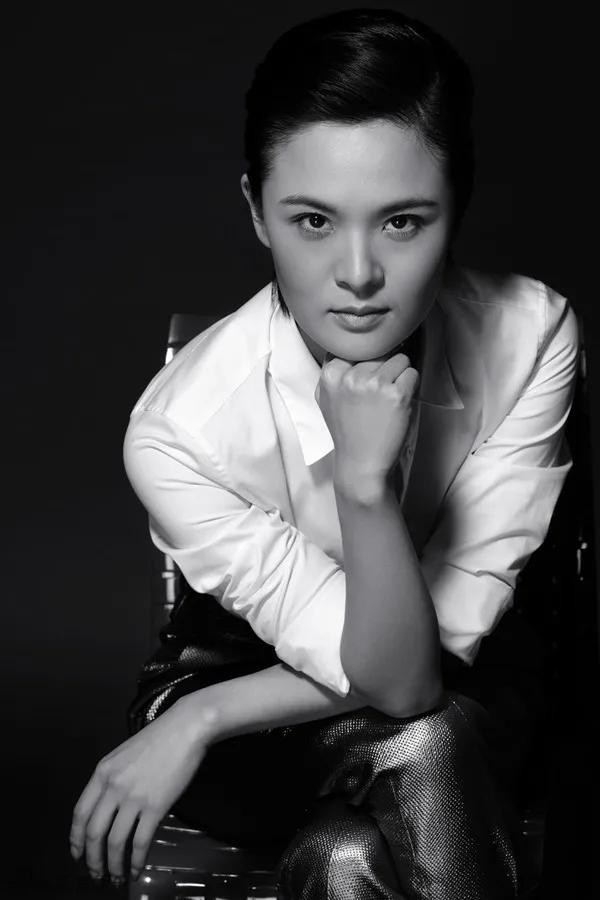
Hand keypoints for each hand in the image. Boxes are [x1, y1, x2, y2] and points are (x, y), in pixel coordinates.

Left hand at [69, 699, 216, 882]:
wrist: (186, 728)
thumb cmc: (160, 738)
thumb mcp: (125, 754)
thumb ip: (113, 778)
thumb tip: (109, 808)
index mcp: (103, 772)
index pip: (80, 813)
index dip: (76, 838)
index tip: (77, 854)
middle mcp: (113, 786)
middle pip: (94, 832)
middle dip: (92, 859)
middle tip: (96, 874)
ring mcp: (134, 797)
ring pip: (115, 842)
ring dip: (113, 865)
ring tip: (116, 877)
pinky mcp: (155, 806)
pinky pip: (140, 841)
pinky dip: (136, 861)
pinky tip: (137, 869)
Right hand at [315, 349, 419, 486]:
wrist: (361, 465)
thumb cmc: (348, 433)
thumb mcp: (327, 400)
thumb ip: (334, 374)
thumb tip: (352, 348)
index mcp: (330, 375)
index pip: (356, 347)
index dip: (365, 361)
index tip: (365, 378)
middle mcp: (350, 376)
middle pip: (379, 352)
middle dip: (383, 368)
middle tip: (378, 395)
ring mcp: (373, 384)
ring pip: (399, 358)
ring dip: (400, 375)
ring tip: (389, 398)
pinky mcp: (396, 394)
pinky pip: (412, 374)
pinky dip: (411, 386)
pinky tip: (399, 404)